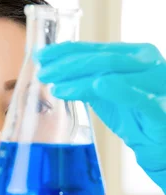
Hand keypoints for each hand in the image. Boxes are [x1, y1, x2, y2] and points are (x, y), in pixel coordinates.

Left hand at [35, 42, 165, 192]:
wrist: (164, 145)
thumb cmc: (138, 118)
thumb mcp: (110, 95)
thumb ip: (90, 81)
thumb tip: (55, 72)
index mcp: (135, 56)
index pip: (96, 49)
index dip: (67, 51)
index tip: (41, 56)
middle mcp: (147, 64)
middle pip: (102, 59)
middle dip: (68, 65)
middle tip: (43, 72)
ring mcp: (156, 83)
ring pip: (113, 73)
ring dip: (80, 79)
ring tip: (56, 87)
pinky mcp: (159, 108)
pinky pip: (136, 95)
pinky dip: (115, 89)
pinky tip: (96, 87)